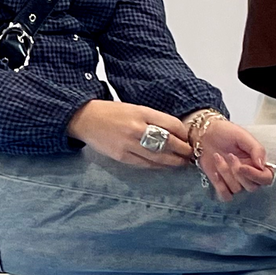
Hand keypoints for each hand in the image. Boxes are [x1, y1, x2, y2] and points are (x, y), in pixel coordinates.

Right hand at [67, 101, 190, 167]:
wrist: (85, 119)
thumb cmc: (111, 112)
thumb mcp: (135, 109)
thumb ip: (154, 119)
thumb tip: (176, 133)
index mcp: (142, 112)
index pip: (172, 125)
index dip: (184, 134)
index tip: (189, 139)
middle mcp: (137, 128)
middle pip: (169, 143)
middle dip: (183, 151)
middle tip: (191, 155)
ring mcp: (129, 144)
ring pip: (159, 157)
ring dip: (174, 162)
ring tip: (182, 163)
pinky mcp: (121, 157)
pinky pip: (146, 164)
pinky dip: (158, 166)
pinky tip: (164, 166)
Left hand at [191, 118, 275, 201]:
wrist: (205, 134)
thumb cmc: (225, 133)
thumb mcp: (243, 136)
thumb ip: (257, 149)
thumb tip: (262, 165)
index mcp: (257, 163)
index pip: (266, 178)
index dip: (256, 176)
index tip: (242, 167)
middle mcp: (249, 174)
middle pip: (252, 187)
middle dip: (238, 173)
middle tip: (230, 156)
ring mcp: (235, 181)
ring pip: (237, 189)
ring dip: (226, 173)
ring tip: (218, 156)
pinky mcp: (222, 185)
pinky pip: (226, 196)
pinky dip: (220, 186)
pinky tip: (214, 172)